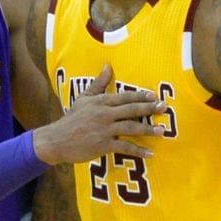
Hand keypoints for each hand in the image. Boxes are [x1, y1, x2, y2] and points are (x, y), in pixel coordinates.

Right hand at [32, 63, 161, 164]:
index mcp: (101, 101)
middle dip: (149, 108)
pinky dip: (138, 151)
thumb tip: (108, 66)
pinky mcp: (103, 145)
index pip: (124, 96)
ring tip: (162, 132)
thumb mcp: (84, 98)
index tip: (154, 96)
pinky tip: (150, 153)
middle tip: (164, 108)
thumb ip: (98, 83)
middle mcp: (104, 114)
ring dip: (148, 129)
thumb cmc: (72, 119)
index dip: (140, 96)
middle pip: (131, 109)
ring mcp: (104, 129)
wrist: (56, 140)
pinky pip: (124, 147)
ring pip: (130, 127)